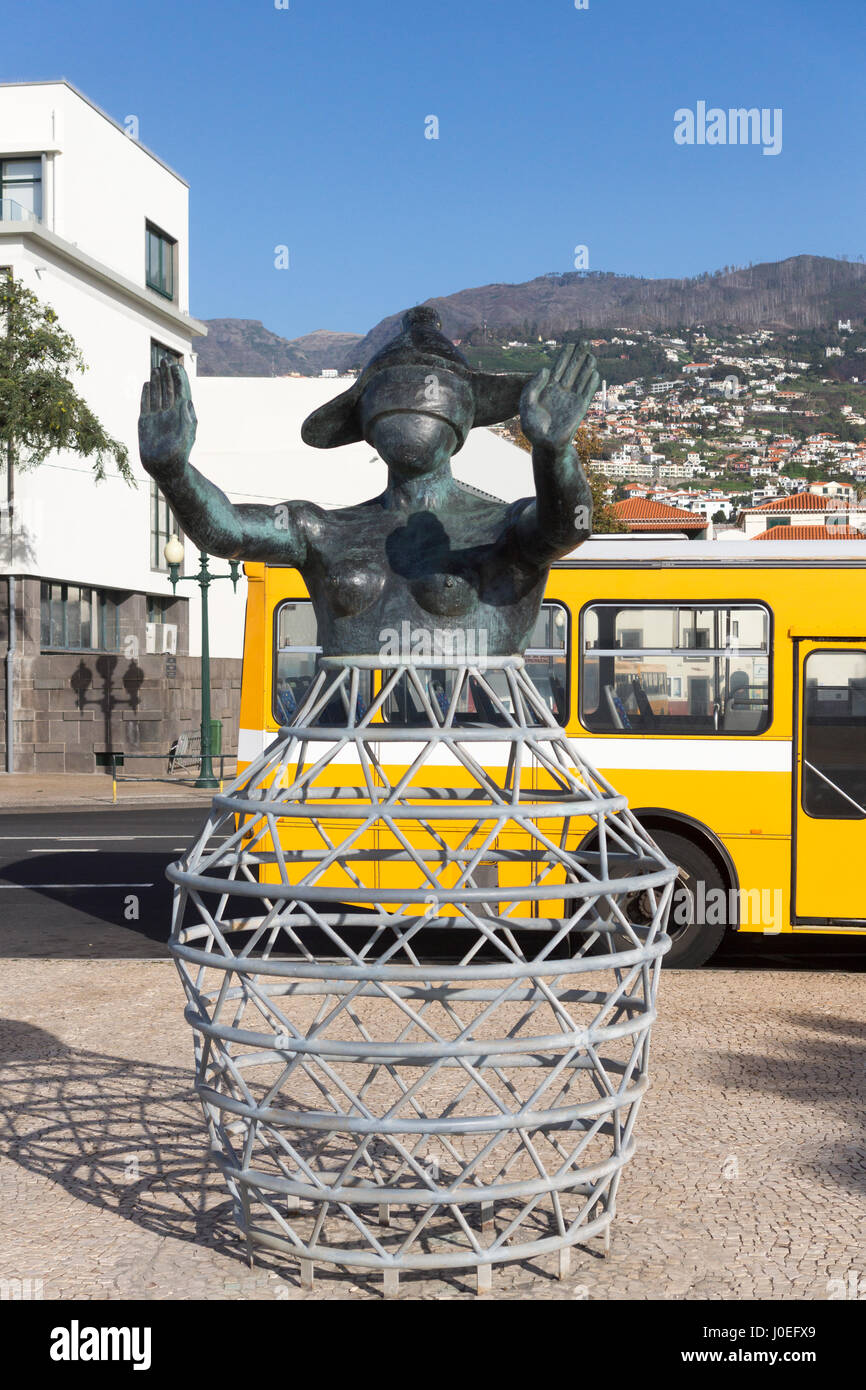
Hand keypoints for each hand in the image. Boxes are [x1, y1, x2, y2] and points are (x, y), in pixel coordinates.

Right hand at [139, 361, 196, 477]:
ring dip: (157, 381)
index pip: (181, 391)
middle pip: (168, 389)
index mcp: (182, 414)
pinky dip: (146, 394)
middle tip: (166, 360)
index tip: (177, 365)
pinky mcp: (145, 421)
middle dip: (168, 375)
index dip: (179, 378)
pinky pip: (145, 404)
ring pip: (157, 394)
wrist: (164, 467)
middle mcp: (169, 413)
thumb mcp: (186, 435)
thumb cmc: (179, 454)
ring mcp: (157, 416)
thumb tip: (186, 401)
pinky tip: (147, 384)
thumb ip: (187, 418)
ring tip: (157, 368)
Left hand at [519, 345, 598, 451]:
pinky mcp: (579, 408)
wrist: (545, 445)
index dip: (564, 356)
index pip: (558, 368)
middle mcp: (561, 391)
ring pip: (580, 378)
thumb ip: (533, 386)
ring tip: (591, 355)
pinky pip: (587, 392)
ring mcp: (571, 399)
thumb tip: (546, 369)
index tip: (569, 344)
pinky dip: (591, 383)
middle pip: (571, 369)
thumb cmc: (533, 427)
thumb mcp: (526, 404)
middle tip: (584, 341)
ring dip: (586, 367)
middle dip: (578, 355)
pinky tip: (595, 373)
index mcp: (547, 388)